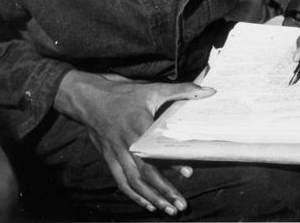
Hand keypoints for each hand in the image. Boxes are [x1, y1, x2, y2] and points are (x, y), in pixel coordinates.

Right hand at [54, 70, 214, 215]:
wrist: (89, 99)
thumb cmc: (124, 94)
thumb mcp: (153, 89)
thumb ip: (182, 90)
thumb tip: (210, 91)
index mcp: (139, 126)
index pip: (157, 149)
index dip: (172, 163)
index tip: (188, 173)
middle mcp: (127, 144)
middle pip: (146, 173)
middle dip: (164, 191)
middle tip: (181, 205)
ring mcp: (116, 154)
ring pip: (134, 182)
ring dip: (151, 198)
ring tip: (168, 210)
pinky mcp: (109, 159)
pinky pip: (121, 181)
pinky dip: (134, 195)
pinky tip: (147, 204)